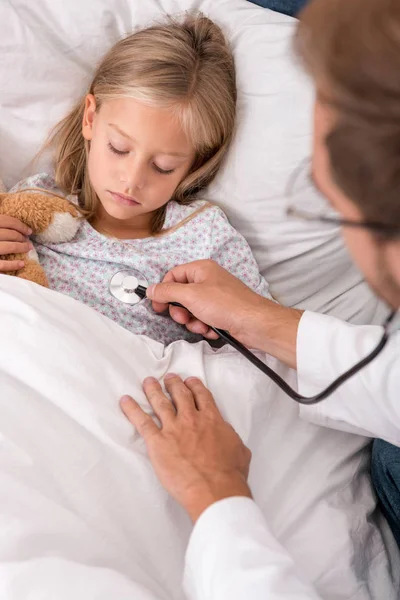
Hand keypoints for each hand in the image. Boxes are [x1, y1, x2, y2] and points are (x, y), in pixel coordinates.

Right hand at [0, 215, 31, 272]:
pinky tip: (22, 264)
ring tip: (28, 249)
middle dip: (22, 237)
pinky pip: (2, 265)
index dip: (20, 226)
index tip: (29, 231)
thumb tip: (14, 221)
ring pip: (9, 247)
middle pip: (10, 234)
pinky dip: (13, 264)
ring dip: (21, 248)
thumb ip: (1, 224)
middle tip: (28, 241)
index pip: (7, 221)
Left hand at [120, 374, 251, 521]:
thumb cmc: (229, 474)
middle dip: (173, 384)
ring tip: (148, 382)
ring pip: (160, 403)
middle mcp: (191, 419)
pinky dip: (132, 410)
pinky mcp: (158, 443)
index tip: (190, 381)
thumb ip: (230, 437)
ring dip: (153, 390)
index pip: (201, 395)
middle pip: (180, 394)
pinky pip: (142, 422)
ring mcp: (173, 429)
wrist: (215, 489)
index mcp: (212, 419)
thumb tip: (227, 434)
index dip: (195, 386)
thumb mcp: (240, 450)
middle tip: (169, 378)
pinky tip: (125, 401)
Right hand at [147, 259, 269, 345]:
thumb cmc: (225, 305)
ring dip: (193, 321)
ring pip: (191, 310)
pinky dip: (205, 326)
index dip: (164, 291)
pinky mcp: (221, 312)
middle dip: (180, 311)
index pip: (173, 276)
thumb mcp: (190, 296)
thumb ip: (167, 292)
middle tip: (184, 318)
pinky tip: (213, 329)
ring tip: (203, 325)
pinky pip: (203, 319)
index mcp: (201, 269)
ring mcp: (215, 297)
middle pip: (181, 295)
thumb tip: (150, 290)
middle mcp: (208, 280)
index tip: (159, 307)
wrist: (254, 324)